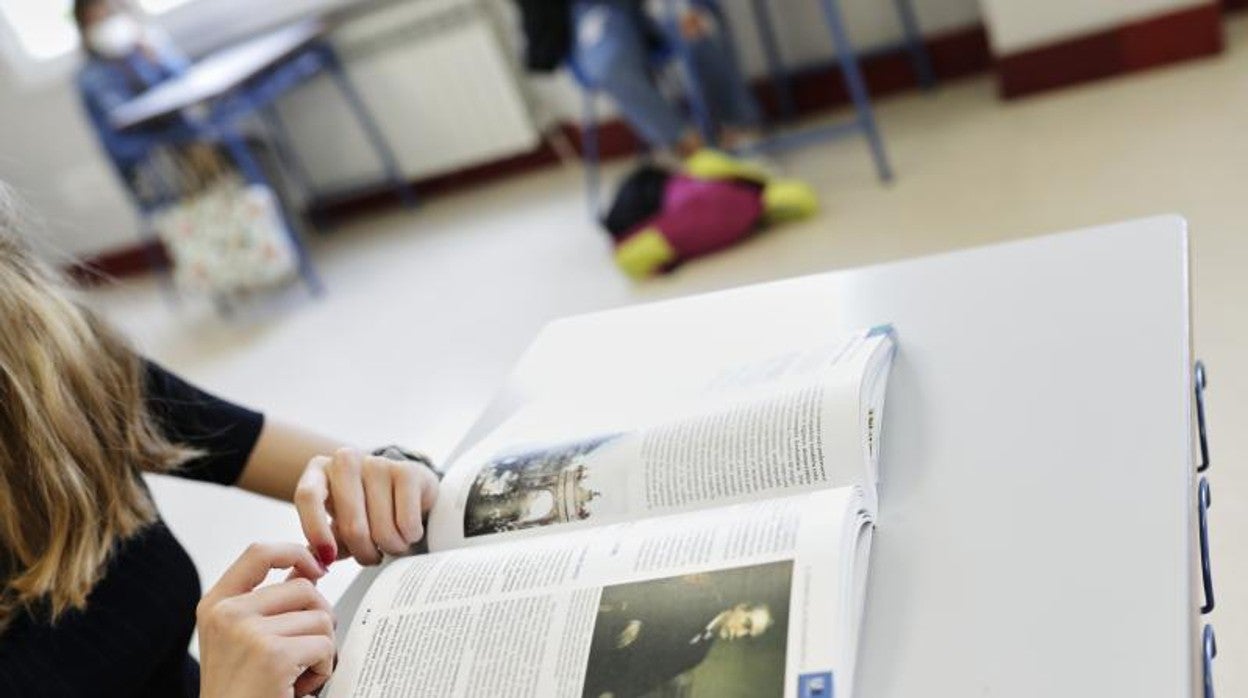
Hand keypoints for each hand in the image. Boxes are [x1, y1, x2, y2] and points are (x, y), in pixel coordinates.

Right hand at [198, 543, 335, 697]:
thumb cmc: (243, 692)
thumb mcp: (244, 640)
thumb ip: (271, 603)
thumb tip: (308, 568)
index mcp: (215, 605)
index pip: (259, 552)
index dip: (296, 552)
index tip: (318, 568)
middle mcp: (226, 613)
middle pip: (304, 587)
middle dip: (319, 618)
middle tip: (306, 652)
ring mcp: (247, 632)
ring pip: (320, 617)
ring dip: (322, 649)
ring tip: (297, 675)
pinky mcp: (272, 655)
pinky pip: (324, 646)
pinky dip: (323, 670)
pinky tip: (300, 688)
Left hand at [295, 447, 438, 565]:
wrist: (404, 493)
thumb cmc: (363, 512)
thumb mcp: (336, 526)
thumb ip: (322, 544)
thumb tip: (311, 565)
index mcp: (319, 471)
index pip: (308, 496)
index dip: (315, 529)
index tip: (327, 557)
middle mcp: (346, 461)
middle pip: (350, 522)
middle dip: (363, 551)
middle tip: (370, 558)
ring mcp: (378, 463)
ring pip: (382, 527)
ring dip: (390, 546)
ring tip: (391, 542)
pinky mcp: (408, 470)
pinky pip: (407, 521)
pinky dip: (409, 536)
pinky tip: (408, 530)